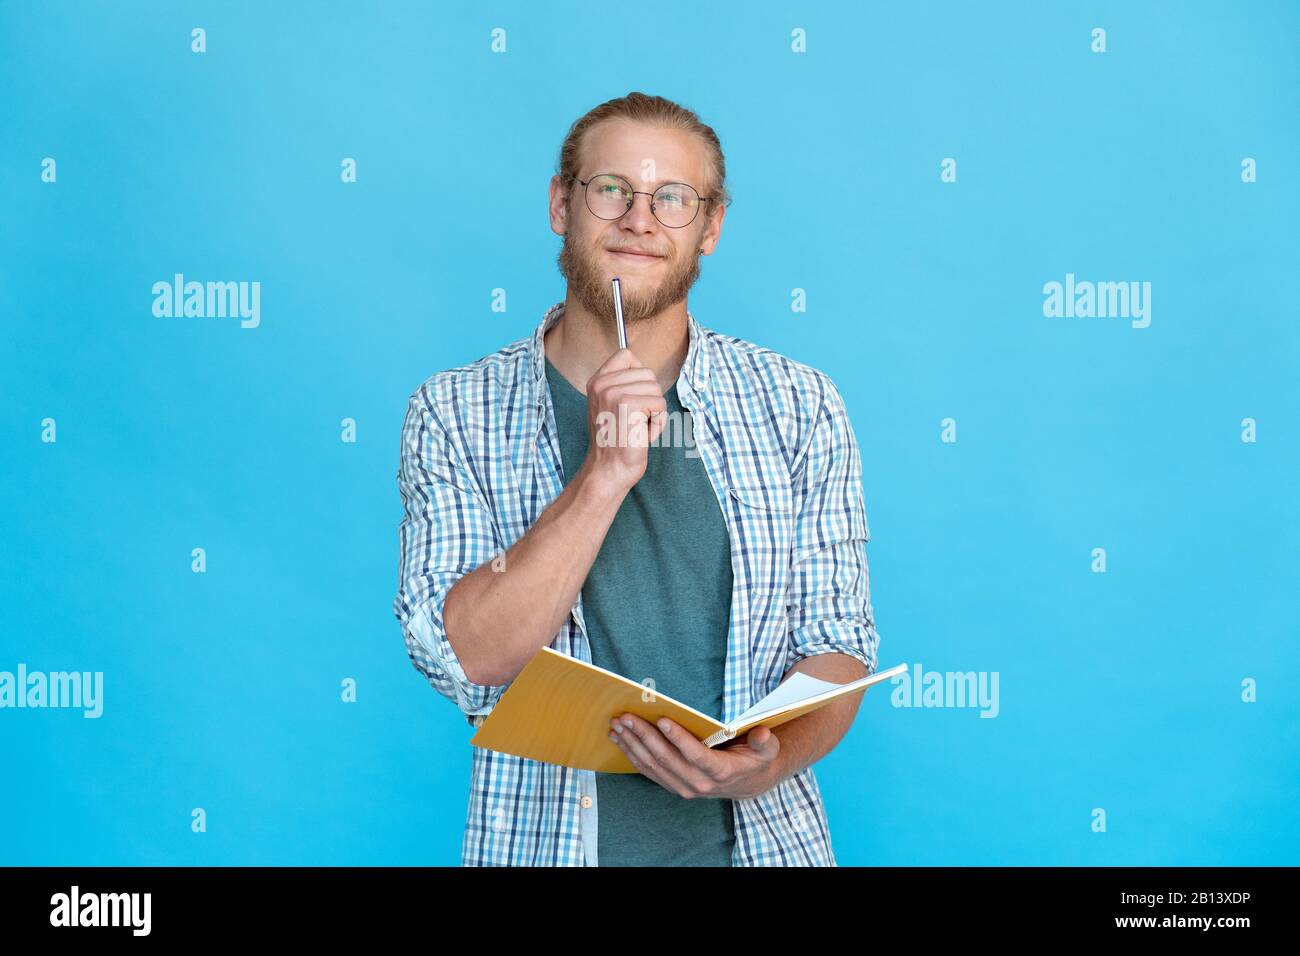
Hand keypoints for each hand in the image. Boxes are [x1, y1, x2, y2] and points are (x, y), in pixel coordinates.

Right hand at [582, 348, 667, 493]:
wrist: (610, 469)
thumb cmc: (617, 441)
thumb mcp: (611, 406)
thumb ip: (622, 385)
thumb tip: (644, 370)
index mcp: (596, 381)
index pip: (626, 355)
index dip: (639, 375)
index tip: (634, 398)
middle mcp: (601, 384)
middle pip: (647, 372)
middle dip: (650, 398)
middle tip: (634, 419)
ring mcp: (613, 392)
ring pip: (656, 388)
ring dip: (654, 412)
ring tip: (638, 427)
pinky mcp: (628, 404)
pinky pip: (660, 403)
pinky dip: (658, 422)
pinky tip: (642, 433)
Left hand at [607, 713, 781, 800]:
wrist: (747, 784)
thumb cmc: (754, 759)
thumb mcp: (767, 750)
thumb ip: (764, 742)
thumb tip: (763, 733)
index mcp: (719, 772)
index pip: (695, 755)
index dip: (678, 738)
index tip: (663, 720)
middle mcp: (698, 783)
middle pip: (666, 759)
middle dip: (643, 736)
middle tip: (626, 717)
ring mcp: (683, 787)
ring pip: (652, 766)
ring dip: (632, 744)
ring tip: (617, 725)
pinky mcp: (672, 786)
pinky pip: (648, 772)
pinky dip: (632, 755)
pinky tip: (620, 739)